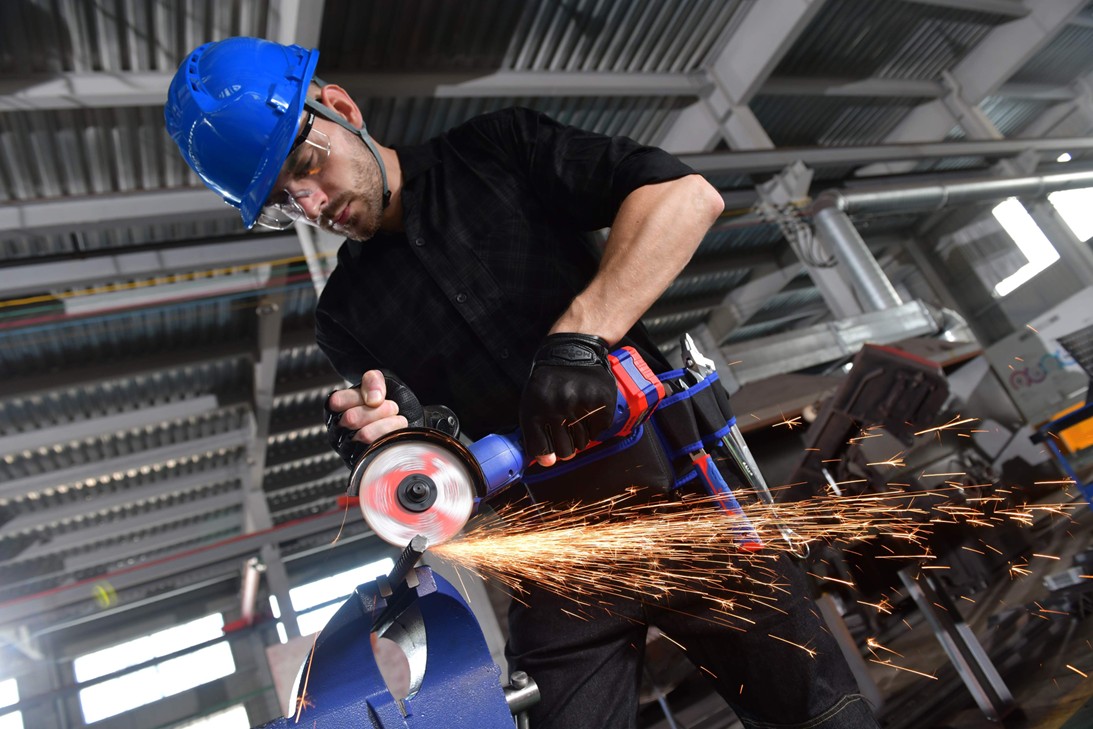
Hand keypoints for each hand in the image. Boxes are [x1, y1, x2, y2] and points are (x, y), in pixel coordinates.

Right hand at [325, 370, 407, 468]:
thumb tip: (374, 400)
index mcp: (336, 408)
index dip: (360, 397)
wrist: (405, 418)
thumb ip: (372, 382)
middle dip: (378, 410)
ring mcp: (347, 446)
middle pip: (351, 418)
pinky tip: (395, 432)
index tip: (376, 398)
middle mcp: (337, 428)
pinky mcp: (360, 460)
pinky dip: (390, 437)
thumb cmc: (386, 400)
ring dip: (386, 424)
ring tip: (396, 419)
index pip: (337, 401)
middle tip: (392, 407)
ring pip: (364, 435)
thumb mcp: (378, 381)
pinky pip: (374, 450)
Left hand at [520, 333, 615, 466]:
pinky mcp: (602, 402)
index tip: (550, 455)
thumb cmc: (549, 379)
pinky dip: (596, 426)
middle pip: (564, 451)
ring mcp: (581, 404)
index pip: (539, 449)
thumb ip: (535, 432)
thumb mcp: (532, 400)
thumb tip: (547, 463)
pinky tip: (589, 410)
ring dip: (581, 435)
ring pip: (583, 442)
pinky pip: (599, 431)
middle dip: (566, 446)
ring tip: (577, 416)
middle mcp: (557, 408)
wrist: (573, 349)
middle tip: (568, 432)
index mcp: (535, 409)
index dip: (546, 455)